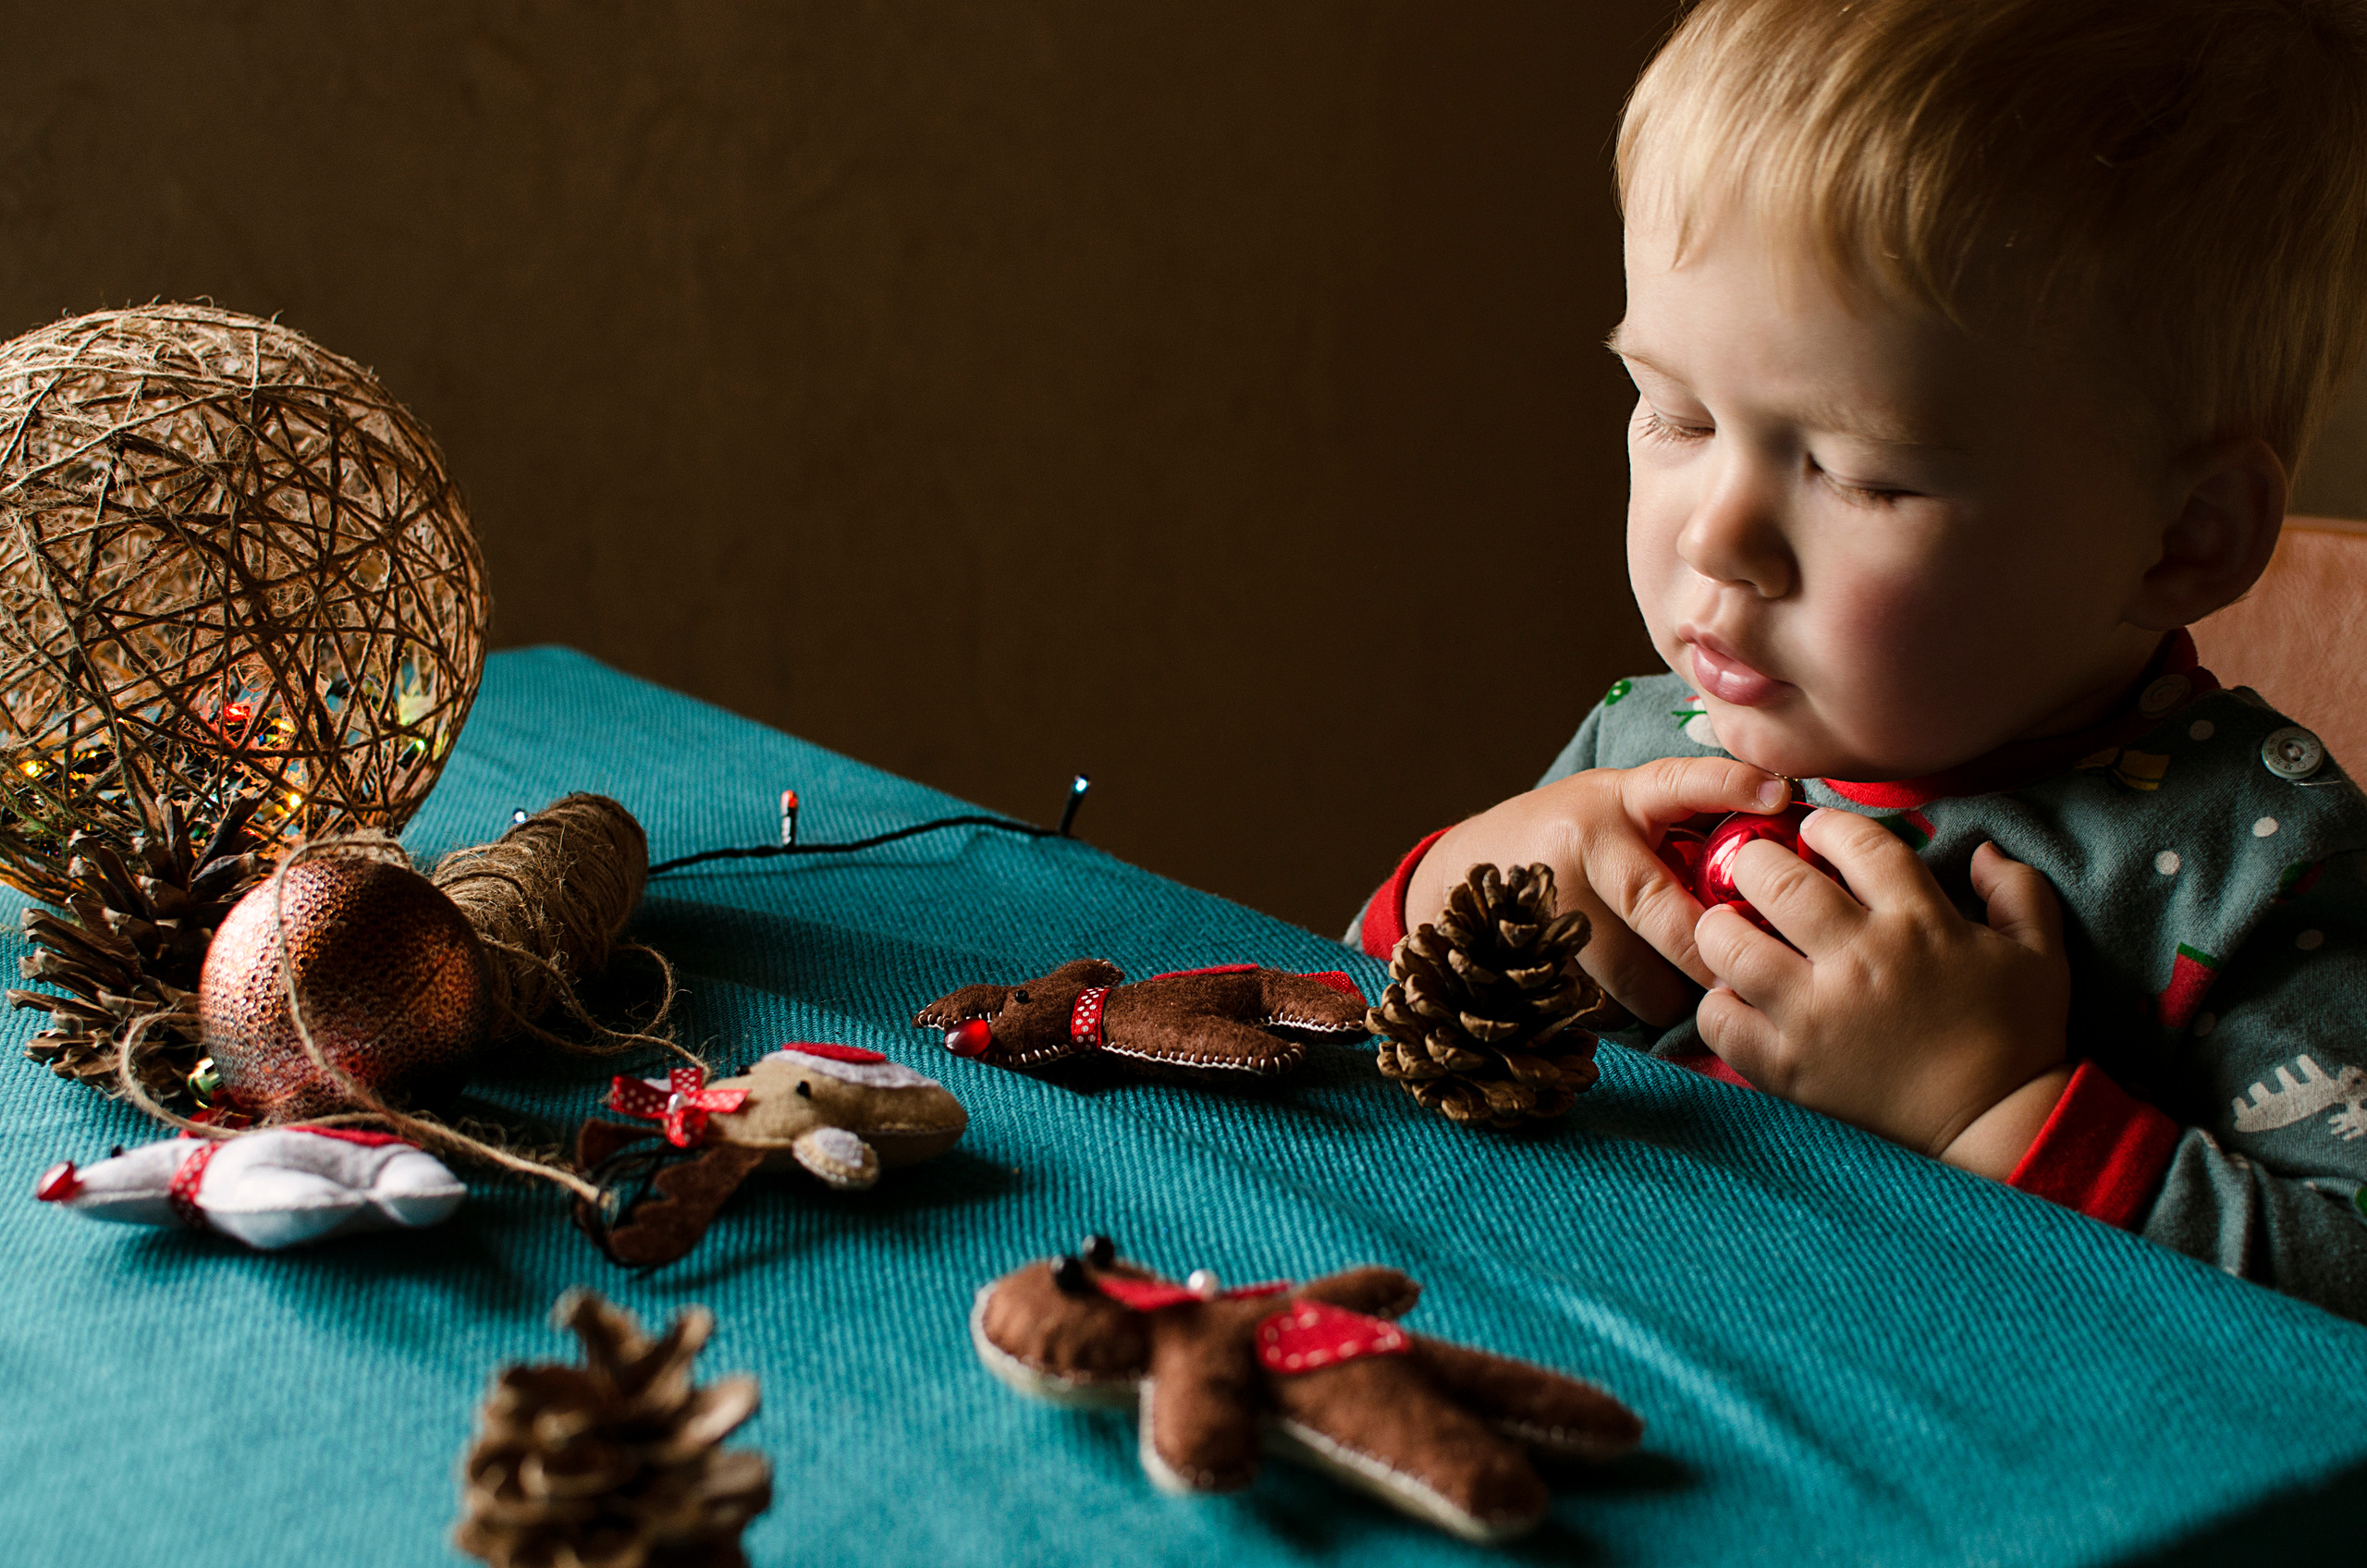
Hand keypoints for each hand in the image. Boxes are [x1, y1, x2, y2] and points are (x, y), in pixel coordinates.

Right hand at [1405, 758, 1789, 1025]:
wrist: (1468, 873)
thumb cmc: (1573, 840)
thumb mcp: (1622, 808)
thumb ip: (1687, 820)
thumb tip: (1785, 837)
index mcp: (1616, 801)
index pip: (1678, 784)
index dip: (1729, 786)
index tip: (1777, 794)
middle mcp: (1582, 846)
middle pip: (1661, 914)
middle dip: (1709, 957)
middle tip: (1735, 980)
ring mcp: (1549, 906)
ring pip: (1636, 978)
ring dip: (1666, 995)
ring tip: (1673, 988)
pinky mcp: (1526, 959)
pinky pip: (1601, 1008)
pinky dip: (1622, 1013)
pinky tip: (1617, 994)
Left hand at [1692, 810, 2070, 1160]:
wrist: (1995, 1123)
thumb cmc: (2018, 1034)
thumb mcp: (2041, 952)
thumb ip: (2017, 889)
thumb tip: (1981, 850)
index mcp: (1919, 922)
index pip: (1856, 843)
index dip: (1825, 825)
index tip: (1812, 832)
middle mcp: (1860, 960)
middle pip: (1774, 880)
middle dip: (1755, 861)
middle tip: (1755, 870)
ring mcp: (1816, 1015)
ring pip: (1728, 945)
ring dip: (1719, 927)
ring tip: (1729, 928)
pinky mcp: (1789, 1067)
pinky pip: (1720, 1020)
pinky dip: (1716, 1003)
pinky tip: (1733, 995)